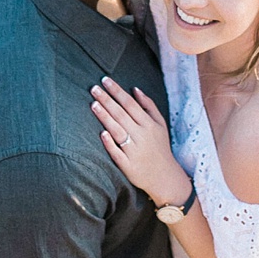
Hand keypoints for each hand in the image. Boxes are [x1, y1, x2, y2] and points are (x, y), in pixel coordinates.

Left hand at [89, 77, 188, 206]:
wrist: (165, 176)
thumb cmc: (160, 147)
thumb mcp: (160, 124)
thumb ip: (149, 106)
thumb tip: (135, 89)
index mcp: (149, 124)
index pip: (130, 103)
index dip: (117, 91)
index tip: (105, 80)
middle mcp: (141, 135)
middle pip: (122, 114)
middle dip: (107, 100)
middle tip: (94, 88)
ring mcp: (134, 150)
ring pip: (118, 130)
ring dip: (105, 117)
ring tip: (93, 104)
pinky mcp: (127, 164)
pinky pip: (117, 153)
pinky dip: (110, 143)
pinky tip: (102, 133)